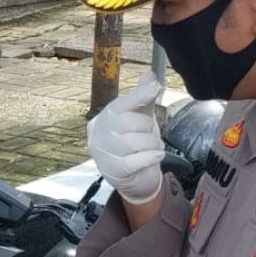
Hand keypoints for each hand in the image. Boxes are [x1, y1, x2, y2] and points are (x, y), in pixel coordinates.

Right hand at [87, 73, 165, 203]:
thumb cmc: (136, 145)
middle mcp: (98, 135)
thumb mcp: (140, 118)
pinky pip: (136, 160)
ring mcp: (103, 155)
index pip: (119, 104)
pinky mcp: (114, 172)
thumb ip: (143, 98)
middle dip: (147, 127)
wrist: (136, 179)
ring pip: (133, 142)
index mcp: (103, 119)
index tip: (155, 88)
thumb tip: (150, 77)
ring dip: (152, 144)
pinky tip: (157, 155)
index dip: (138, 96)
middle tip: (151, 134)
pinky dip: (151, 157)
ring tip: (154, 147)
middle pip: (127, 122)